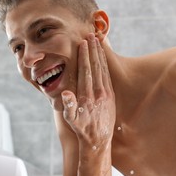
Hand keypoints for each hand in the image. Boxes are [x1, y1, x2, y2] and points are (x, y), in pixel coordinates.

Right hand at [61, 33, 115, 151]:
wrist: (98, 139)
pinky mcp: (111, 95)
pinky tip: (103, 56)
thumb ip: (69, 106)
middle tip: (91, 35)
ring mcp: (106, 93)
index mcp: (87, 96)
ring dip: (100, 54)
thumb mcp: (72, 120)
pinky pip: (108, 76)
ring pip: (103, 69)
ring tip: (97, 41)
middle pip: (95, 67)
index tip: (83, 44)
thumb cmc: (82, 129)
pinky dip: (105, 64)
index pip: (86, 71)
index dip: (84, 56)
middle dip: (93, 50)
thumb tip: (65, 93)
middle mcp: (98, 93)